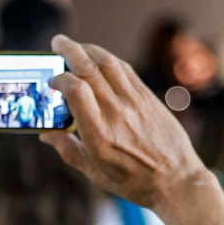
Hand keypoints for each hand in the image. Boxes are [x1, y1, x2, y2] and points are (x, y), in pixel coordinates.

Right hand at [40, 34, 223, 224]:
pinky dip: (110, 60)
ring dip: (90, 49)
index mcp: (99, 135)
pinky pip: (126, 71)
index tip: (52, 80)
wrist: (177, 181)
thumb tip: (46, 135)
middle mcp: (117, 113)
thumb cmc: (134, 182)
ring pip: (109, 63)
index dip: (60, 78)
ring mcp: (135, 103)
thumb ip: (68, 150)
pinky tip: (100, 58)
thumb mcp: (95, 173)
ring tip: (76, 46)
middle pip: (90, 69)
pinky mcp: (149, 98)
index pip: (75, 90)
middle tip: (57, 42)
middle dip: (70, 50)